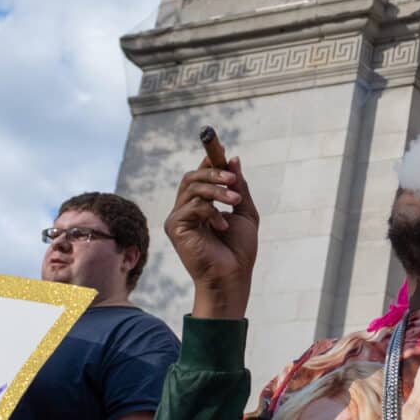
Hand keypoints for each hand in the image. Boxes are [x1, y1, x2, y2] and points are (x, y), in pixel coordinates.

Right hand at [165, 156, 260, 319]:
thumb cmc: (239, 250)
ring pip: (193, 187)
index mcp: (202, 204)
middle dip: (214, 172)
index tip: (218, 143)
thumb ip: (238, 186)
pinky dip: (210, 211)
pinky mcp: (174, 227)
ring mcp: (178, 217)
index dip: (208, 157)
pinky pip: (191, 206)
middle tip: (234, 180)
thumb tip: (234, 158)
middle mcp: (186, 208)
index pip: (201, 174)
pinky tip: (222, 226)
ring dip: (218, 190)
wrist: (233, 276)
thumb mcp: (245, 211)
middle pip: (193, 176)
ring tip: (236, 201)